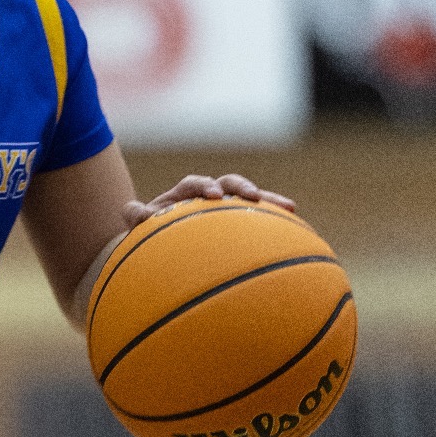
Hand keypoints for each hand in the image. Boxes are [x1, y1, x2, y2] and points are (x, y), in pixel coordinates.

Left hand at [120, 173, 295, 228]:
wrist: (158, 253)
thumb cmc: (147, 240)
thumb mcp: (138, 230)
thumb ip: (135, 219)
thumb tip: (136, 212)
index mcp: (182, 196)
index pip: (195, 183)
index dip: (204, 185)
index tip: (213, 196)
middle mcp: (207, 198)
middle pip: (228, 183)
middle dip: (241, 186)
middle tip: (252, 197)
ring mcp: (225, 211)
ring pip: (250, 200)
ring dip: (268, 200)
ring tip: (288, 206)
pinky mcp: (239, 226)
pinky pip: (261, 222)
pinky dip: (277, 223)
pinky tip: (299, 231)